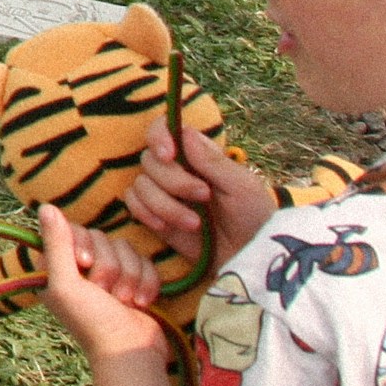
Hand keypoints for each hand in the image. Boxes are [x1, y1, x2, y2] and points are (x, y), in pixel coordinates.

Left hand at [32, 204, 171, 362]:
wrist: (132, 351)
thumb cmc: (93, 322)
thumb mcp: (66, 285)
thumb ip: (57, 245)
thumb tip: (46, 207)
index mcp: (57, 267)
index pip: (71, 229)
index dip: (83, 243)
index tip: (84, 264)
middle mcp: (80, 268)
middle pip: (100, 236)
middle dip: (108, 265)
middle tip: (105, 292)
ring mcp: (109, 274)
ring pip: (124, 247)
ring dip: (128, 275)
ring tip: (124, 301)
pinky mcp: (134, 280)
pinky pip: (144, 260)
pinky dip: (146, 281)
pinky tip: (142, 302)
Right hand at [117, 124, 275, 274]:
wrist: (249, 256)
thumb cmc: (253, 216)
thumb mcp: (242, 186)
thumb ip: (212, 160)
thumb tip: (185, 132)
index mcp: (197, 155)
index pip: (164, 129)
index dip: (159, 136)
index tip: (168, 155)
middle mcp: (175, 169)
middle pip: (150, 160)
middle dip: (174, 181)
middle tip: (204, 196)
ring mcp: (163, 193)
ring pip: (140, 184)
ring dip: (165, 204)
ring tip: (194, 223)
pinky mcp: (155, 215)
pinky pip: (132, 204)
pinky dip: (145, 213)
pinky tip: (165, 227)